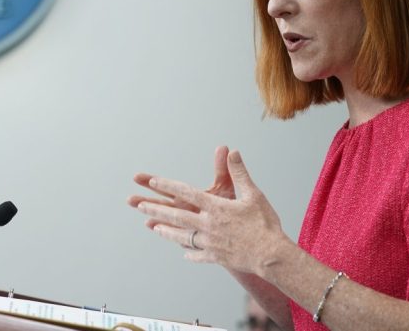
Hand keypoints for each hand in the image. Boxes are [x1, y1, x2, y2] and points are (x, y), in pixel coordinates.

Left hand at [129, 149, 289, 274]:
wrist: (270, 255)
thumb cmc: (264, 224)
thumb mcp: (253, 194)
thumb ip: (239, 172)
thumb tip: (232, 151)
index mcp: (216, 208)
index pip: (187, 193)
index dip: (168, 186)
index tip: (152, 181)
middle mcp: (208, 225)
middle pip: (176, 215)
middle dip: (156, 209)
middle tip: (138, 204)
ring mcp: (210, 242)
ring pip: (182, 235)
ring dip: (165, 230)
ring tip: (152, 226)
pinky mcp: (216, 257)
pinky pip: (199, 254)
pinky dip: (191, 252)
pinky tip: (184, 253)